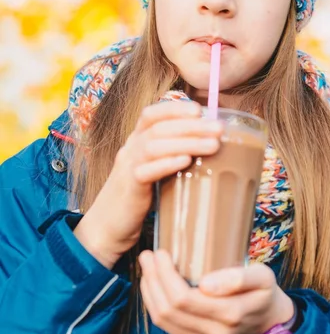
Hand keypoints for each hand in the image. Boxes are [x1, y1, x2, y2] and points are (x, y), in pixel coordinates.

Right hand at [74, 102, 222, 268]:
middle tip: (218, 129)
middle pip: (159, 128)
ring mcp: (127, 166)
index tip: (199, 109)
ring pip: (154, 146)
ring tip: (213, 145)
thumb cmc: (137, 195)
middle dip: (191, 125)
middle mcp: (130, 148)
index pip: (152, 114)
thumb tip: (208, 144)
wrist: (107, 225)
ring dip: (187, 142)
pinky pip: (146, 171)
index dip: (174, 108)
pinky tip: (186, 161)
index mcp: (136, 140)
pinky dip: (167, 164)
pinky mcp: (129, 187)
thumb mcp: (153, 168)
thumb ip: (171, 154)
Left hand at [139, 249, 293, 333]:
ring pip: (163, 321)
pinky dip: (155, 306)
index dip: (165, 275)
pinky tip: (154, 287)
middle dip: (153, 279)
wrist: (270, 322)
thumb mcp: (262, 276)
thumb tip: (205, 284)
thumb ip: (237, 278)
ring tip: (147, 268)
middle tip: (148, 255)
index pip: (183, 298)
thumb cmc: (264, 292)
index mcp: (230, 314)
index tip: (160, 252)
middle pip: (169, 309)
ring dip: (150, 292)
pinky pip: (168, 329)